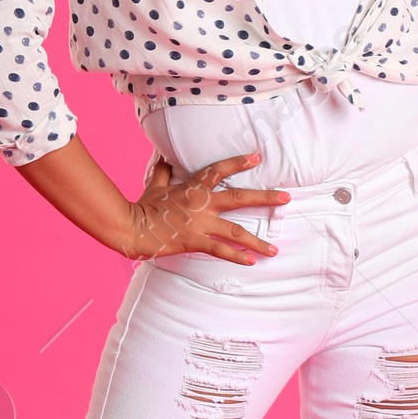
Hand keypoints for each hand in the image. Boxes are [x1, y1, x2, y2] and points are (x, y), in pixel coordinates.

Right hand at [125, 152, 289, 263]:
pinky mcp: (195, 241)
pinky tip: (252, 261)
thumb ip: (163, 171)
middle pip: (239, 198)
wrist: (131, 227)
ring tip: (275, 249)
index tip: (257, 157)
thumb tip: (163, 156)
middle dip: (265, 198)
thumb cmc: (142, 206)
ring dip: (257, 240)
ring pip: (236, 231)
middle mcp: (202, 203)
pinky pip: (220, 250)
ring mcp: (200, 223)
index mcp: (193, 187)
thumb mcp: (154, 185)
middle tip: (287, 198)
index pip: (219, 170)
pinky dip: (237, 256)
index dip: (238, 162)